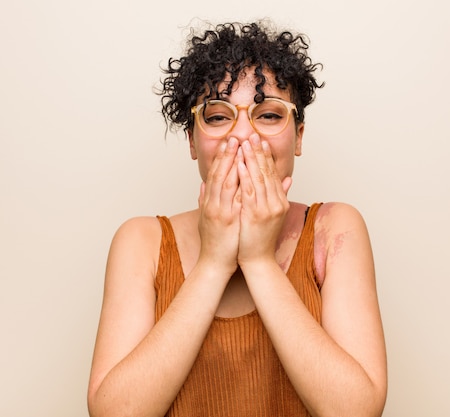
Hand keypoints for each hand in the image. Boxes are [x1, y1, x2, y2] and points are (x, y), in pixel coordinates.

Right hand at [197, 137, 241, 276]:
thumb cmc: (214, 242)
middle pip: (220, 174)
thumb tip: (203, 185)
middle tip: (235, 138)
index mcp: (208, 202)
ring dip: (233, 163)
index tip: (228, 142)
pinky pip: (235, 198)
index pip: (215, 175)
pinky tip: (246, 171)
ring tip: (240, 148)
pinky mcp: (229, 220)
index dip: (221, 158)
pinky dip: (240, 184)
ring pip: (226, 182)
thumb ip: (204, 200)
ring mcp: (220, 211)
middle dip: (227, 155)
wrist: (215, 263)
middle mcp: (212, 204)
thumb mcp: (205, 218)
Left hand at [236, 134, 291, 267]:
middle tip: (253, 135)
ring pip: (258, 178)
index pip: (273, 173)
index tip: (260, 141)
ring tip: (245, 143)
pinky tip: (240, 163)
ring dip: (251, 159)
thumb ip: (280, 194)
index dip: (266, 156)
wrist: (258, 260)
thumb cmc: (260, 238)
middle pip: (267, 172)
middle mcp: (276, 203)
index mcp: (279, 201)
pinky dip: (245, 176)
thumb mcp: (274, 214)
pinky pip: (249, 191)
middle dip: (259, 152)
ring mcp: (267, 208)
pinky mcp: (256, 215)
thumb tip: (288, 179)